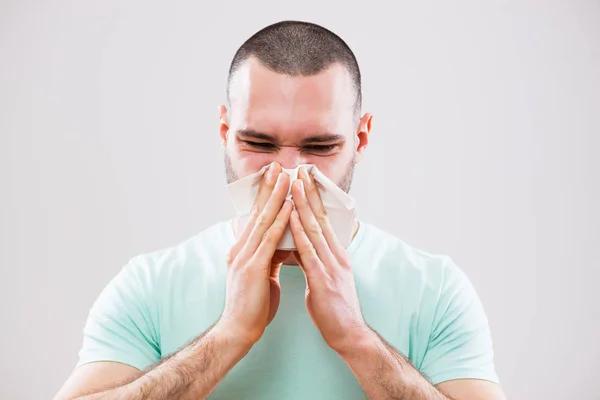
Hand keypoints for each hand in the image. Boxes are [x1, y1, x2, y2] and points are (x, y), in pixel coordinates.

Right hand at [218, 162, 292, 344]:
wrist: (238, 331)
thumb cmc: (252, 307)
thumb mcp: (262, 276)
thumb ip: (269, 258)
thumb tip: (281, 246)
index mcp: (242, 250)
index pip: (255, 218)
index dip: (265, 196)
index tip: (275, 178)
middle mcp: (240, 248)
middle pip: (257, 212)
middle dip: (269, 187)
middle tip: (277, 165)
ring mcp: (245, 256)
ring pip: (263, 220)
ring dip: (275, 196)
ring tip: (285, 176)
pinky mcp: (253, 266)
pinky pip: (269, 239)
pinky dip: (280, 220)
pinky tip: (289, 205)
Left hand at [289, 166, 369, 352]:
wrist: (349, 335)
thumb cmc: (335, 308)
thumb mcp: (324, 278)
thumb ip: (312, 260)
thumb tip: (297, 246)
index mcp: (336, 254)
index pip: (324, 220)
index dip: (314, 197)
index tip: (305, 178)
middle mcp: (336, 254)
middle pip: (321, 217)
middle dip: (309, 192)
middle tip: (301, 169)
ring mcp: (331, 266)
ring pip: (314, 229)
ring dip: (303, 204)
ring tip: (294, 183)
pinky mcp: (323, 280)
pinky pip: (308, 252)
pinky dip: (298, 233)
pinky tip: (290, 218)